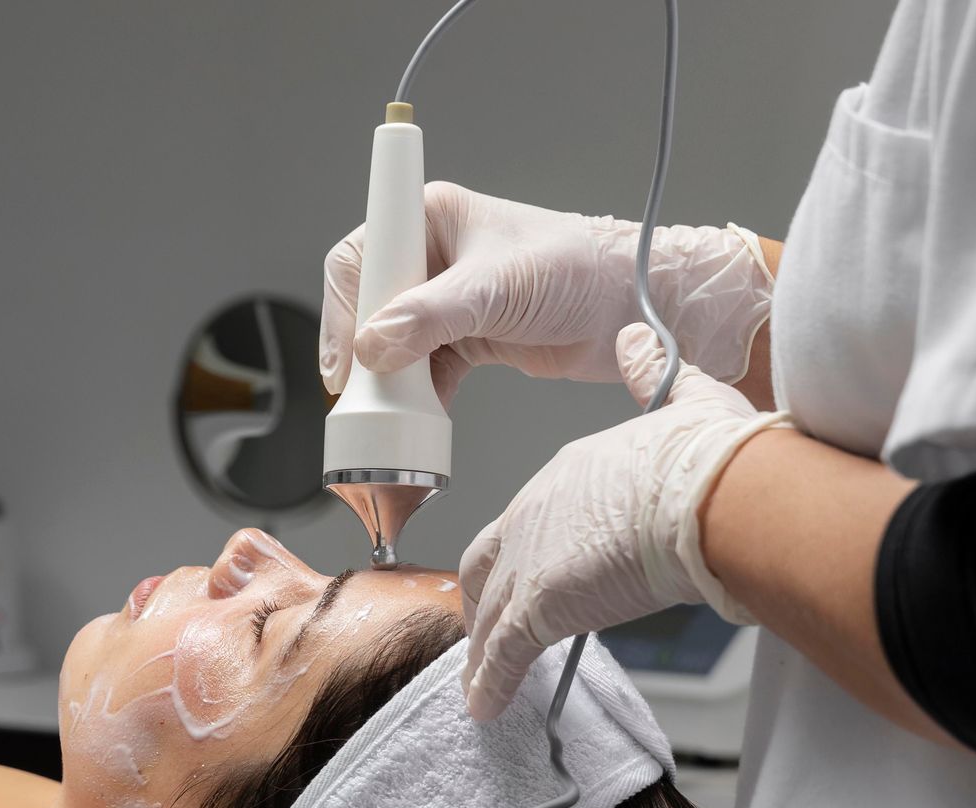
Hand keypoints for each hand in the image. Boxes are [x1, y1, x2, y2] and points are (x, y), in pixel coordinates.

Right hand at [320, 182, 773, 405]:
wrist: (631, 308)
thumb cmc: (578, 269)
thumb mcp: (497, 289)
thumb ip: (430, 317)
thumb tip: (373, 346)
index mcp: (432, 218)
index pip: (361, 257)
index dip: (343, 308)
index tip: (346, 358)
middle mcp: (433, 257)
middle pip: (368, 307)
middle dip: (363, 352)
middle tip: (362, 392)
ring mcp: (447, 302)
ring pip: (392, 346)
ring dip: (391, 383)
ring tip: (391, 414)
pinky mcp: (466, 340)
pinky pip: (423, 373)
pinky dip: (418, 401)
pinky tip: (420, 421)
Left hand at [459, 323, 792, 718]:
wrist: (713, 490)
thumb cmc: (712, 456)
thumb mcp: (685, 399)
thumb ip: (654, 374)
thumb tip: (639, 341)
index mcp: (568, 471)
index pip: (529, 518)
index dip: (526, 549)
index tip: (534, 569)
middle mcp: (536, 512)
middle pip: (488, 562)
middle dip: (483, 597)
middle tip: (485, 626)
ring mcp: (533, 560)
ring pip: (489, 612)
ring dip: (482, 649)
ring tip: (479, 679)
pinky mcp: (542, 604)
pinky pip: (502, 653)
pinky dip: (489, 682)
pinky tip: (483, 706)